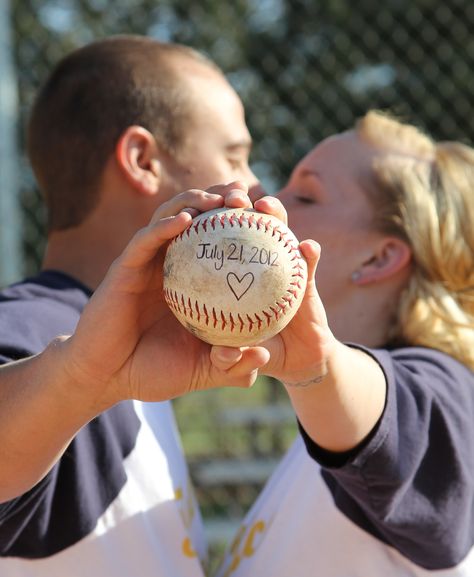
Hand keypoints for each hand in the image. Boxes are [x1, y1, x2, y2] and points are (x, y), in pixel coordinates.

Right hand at [61, 183, 269, 408]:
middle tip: (247, 197)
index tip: (271, 218)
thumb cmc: (154, 372)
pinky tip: (184, 219)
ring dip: (195, 201)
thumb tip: (264, 357)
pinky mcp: (125, 268)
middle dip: (223, 199)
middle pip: (198, 219)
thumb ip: (231, 365)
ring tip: (220, 197)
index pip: (221, 243)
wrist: (108, 378)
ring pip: (170, 217)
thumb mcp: (202, 371)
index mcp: (191, 283)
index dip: (244, 225)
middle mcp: (171, 266)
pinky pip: (145, 241)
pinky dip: (164, 226)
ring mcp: (147, 263)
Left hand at [210, 194, 336, 386]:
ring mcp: (277, 268)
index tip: (196, 211)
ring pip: (275, 232)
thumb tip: (223, 354)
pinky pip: (307, 263)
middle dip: (233, 202)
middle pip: (240, 225)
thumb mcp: (236, 364)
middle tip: (231, 200)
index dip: (202, 222)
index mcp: (223, 281)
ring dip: (274, 215)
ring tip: (265, 208)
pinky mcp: (304, 276)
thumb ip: (229, 360)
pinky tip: (308, 248)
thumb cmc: (256, 356)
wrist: (295, 361)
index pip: (208, 243)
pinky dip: (308, 254)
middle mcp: (250, 267)